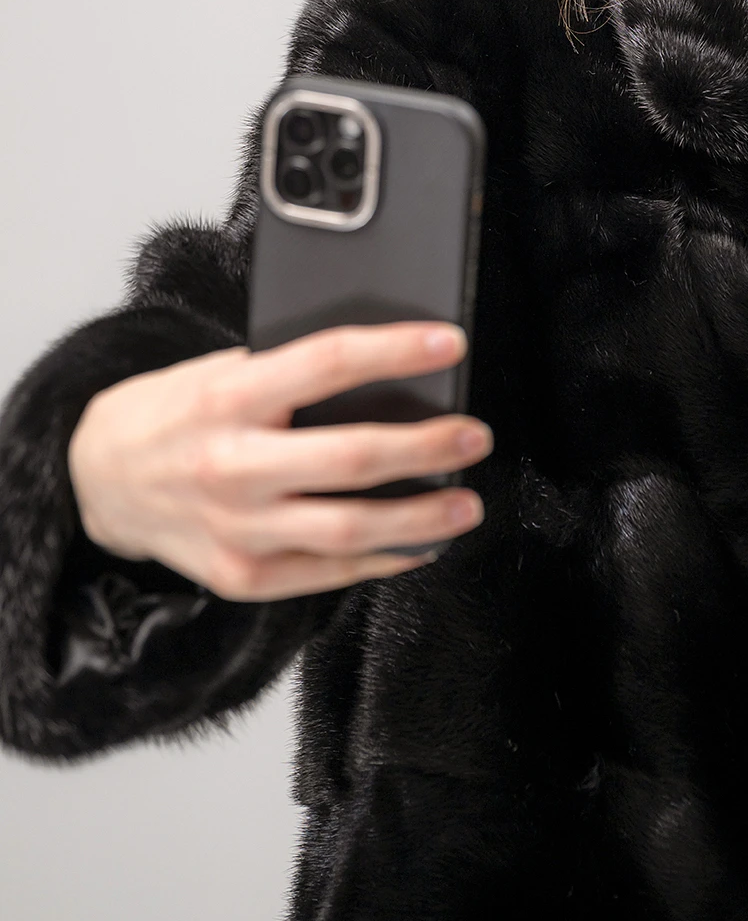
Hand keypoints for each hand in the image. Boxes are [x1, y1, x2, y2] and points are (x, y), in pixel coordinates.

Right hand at [67, 323, 490, 601]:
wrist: (98, 479)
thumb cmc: (176, 412)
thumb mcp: (222, 370)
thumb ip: (290, 373)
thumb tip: (389, 371)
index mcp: (227, 398)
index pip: (327, 363)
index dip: (396, 351)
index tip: (450, 342)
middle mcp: (231, 467)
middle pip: (350, 460)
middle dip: (427, 448)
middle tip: (475, 436)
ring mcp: (236, 530)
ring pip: (349, 532)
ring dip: (422, 520)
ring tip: (466, 504)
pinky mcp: (241, 577)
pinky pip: (328, 574)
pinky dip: (384, 561)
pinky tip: (421, 546)